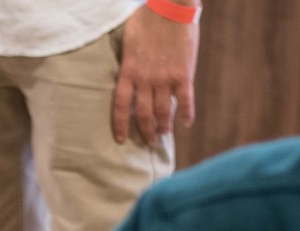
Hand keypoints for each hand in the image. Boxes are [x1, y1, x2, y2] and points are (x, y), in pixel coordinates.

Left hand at [112, 5, 199, 144]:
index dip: (120, 125)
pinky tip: (186, 124)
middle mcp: (145, 80)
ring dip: (164, 127)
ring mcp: (164, 78)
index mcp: (128, 72)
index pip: (120, 106)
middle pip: (143, 114)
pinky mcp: (183, 73)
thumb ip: (128, 62)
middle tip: (150, 142)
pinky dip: (186, 114)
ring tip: (164, 136)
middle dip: (146, 132)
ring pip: (163, 111)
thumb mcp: (128, 43)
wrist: (169, 8)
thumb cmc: (146, 21)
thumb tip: (127, 75)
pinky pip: (185, 100)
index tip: (121, 139)